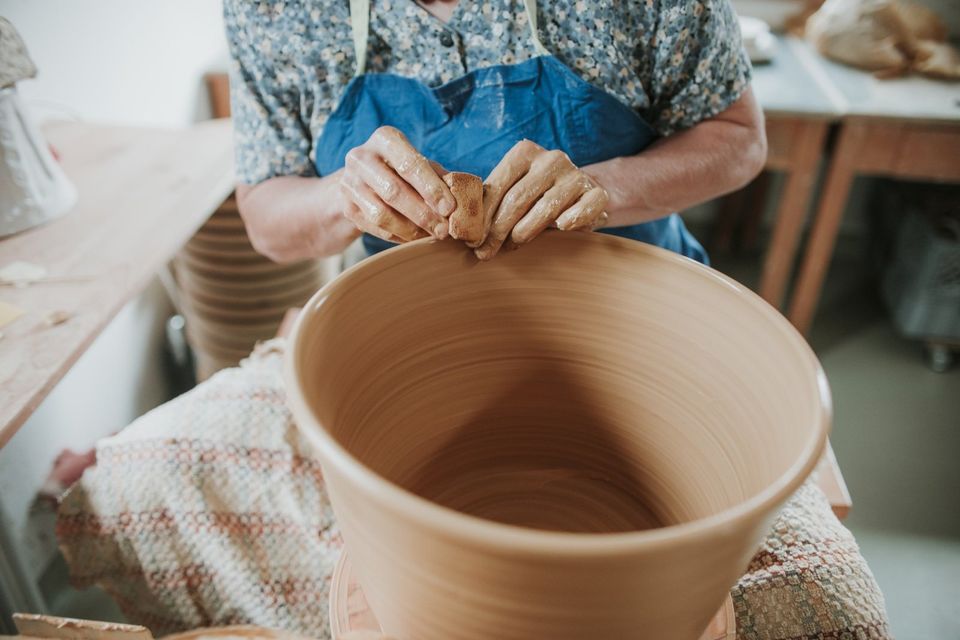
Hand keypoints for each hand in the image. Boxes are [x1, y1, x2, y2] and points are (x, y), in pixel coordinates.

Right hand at [340, 126, 456, 242]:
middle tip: (444, 230)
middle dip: (423, 214)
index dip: (431, 188)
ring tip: (431, 235)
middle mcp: (361, 157)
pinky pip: (375, 228)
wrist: (361, 179)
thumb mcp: (419, 163)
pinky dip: (399, 236)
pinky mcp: (347, 207)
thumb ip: (438, 176)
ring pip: (381, 214)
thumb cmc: (400, 169)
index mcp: (384, 139)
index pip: (409, 164)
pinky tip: (415, 238)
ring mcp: (349, 183)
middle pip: (393, 191)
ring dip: (410, 229)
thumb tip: (462, 198)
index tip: (449, 208)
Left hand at [474, 140, 608, 259]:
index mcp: (525, 152)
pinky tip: (560, 230)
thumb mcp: (514, 189)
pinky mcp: (598, 193)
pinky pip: (583, 210)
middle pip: (517, 199)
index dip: (481, 216)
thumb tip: (460, 226)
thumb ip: (492, 201)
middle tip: (484, 252)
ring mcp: (576, 175)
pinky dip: (571, 220)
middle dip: (497, 230)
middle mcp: (551, 159)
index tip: (469, 239)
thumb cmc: (537, 195)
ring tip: (510, 247)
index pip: (497, 185)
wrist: (582, 192)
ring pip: (545, 208)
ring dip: (524, 233)